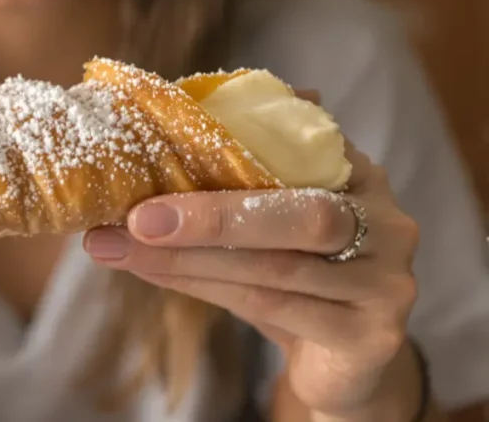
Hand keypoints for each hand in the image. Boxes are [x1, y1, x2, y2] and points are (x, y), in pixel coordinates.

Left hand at [83, 142, 420, 417]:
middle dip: (209, 216)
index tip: (152, 144)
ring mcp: (384, 282)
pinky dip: (206, 290)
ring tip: (122, 250)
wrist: (344, 362)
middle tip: (136, 218)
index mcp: (359, 175)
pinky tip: (157, 278)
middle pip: (297, 213)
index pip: (292, 148)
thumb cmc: (293, 277)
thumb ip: (230, 181)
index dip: (222, 145)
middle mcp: (386, 222)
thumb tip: (141, 144)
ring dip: (187, 259)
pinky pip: (275, 309)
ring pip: (273, 268)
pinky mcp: (369, 335)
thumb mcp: (265, 222)